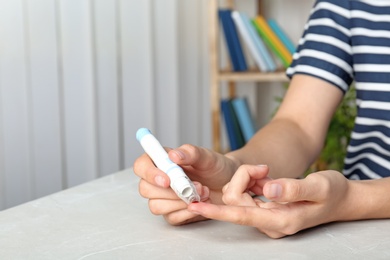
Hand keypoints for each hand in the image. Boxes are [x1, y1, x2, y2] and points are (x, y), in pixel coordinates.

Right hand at [133, 144, 238, 224]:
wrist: (228, 183)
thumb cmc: (214, 166)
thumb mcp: (206, 156)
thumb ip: (190, 153)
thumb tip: (173, 155)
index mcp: (161, 161)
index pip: (141, 166)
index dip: (149, 174)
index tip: (167, 179)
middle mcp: (158, 180)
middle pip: (145, 189)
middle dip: (171, 191)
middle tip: (195, 186)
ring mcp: (164, 198)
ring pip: (156, 206)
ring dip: (181, 202)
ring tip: (202, 192)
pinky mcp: (173, 213)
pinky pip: (171, 217)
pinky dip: (188, 212)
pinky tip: (201, 203)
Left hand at [188, 165, 349, 237]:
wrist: (340, 199)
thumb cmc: (333, 192)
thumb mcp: (319, 187)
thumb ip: (294, 188)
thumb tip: (269, 189)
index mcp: (281, 221)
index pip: (241, 216)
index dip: (216, 212)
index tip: (195, 207)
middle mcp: (270, 223)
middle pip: (237, 201)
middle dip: (243, 179)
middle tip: (263, 168)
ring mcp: (267, 218)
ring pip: (239, 196)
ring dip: (247, 180)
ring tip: (267, 172)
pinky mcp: (265, 210)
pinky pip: (246, 195)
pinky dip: (251, 182)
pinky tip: (265, 177)